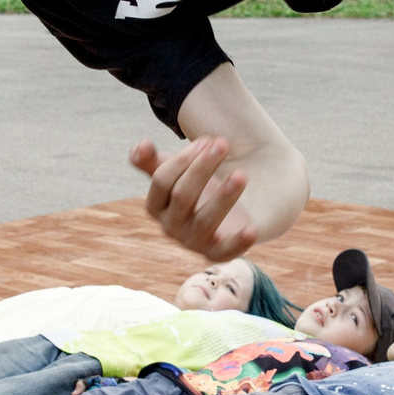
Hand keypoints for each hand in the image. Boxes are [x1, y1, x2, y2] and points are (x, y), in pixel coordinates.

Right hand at [129, 136, 256, 259]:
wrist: (231, 207)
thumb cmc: (199, 184)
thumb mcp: (176, 170)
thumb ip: (153, 160)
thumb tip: (142, 146)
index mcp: (156, 205)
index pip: (161, 181)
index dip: (183, 159)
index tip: (206, 141)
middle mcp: (170, 226)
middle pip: (182, 196)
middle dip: (202, 168)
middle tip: (223, 144)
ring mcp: (193, 242)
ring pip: (205, 221)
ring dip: (223, 197)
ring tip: (241, 175)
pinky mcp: (216, 253)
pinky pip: (225, 253)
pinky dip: (238, 242)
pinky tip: (251, 229)